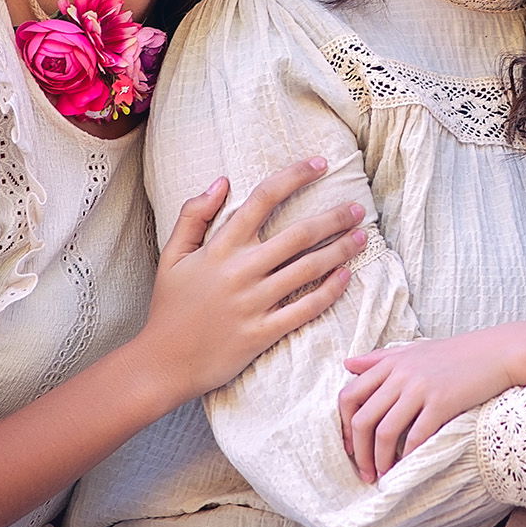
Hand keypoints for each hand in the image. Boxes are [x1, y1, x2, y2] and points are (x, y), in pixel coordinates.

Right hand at [132, 158, 364, 399]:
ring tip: (361, 237)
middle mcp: (241, 271)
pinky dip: (329, 291)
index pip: (263, 199)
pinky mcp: (263, 333)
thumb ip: (193, 215)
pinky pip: (305, 308)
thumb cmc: (169, 306)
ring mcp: (254, 303)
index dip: (294, 176)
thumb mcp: (172, 255)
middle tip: (357, 209)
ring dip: (340, 250)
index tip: (319, 164)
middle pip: (298, 234)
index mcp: (220, 248)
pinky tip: (345, 276)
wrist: (163, 362)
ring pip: (308, 269)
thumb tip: (222, 181)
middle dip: (334, 218)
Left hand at [337, 327, 520, 483]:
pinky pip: (416, 436)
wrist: (496, 352)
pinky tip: (407, 466)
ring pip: (385, 432)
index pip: (349, 396)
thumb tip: (347, 364)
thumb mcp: (413, 349)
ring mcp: (420, 389)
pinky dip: (408, 456)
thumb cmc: (454, 354)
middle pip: (363, 420)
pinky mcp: (441, 403)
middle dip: (359, 452)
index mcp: (389, 363)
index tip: (350, 447)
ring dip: (380, 460)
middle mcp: (400, 375)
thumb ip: (379, 358)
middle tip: (364, 471)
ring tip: (383, 475)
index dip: (343, 426)